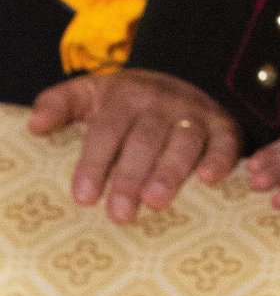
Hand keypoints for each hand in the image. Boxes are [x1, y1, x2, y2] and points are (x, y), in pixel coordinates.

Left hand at [29, 69, 239, 223]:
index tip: (84, 197)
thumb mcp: (92, 93)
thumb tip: (37, 125)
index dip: (95, 163)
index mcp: (127, 95)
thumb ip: (61, 104)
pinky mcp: (224, 127)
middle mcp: (164, 103)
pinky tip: (209, 179)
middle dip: (131, 177)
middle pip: (145, 139)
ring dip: (171, 172)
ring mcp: (196, 114)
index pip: (107, 130)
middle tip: (120, 213)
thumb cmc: (129, 103)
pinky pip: (226, 142)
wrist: (183, 82)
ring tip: (156, 201)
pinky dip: (221, 159)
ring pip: (184, 142)